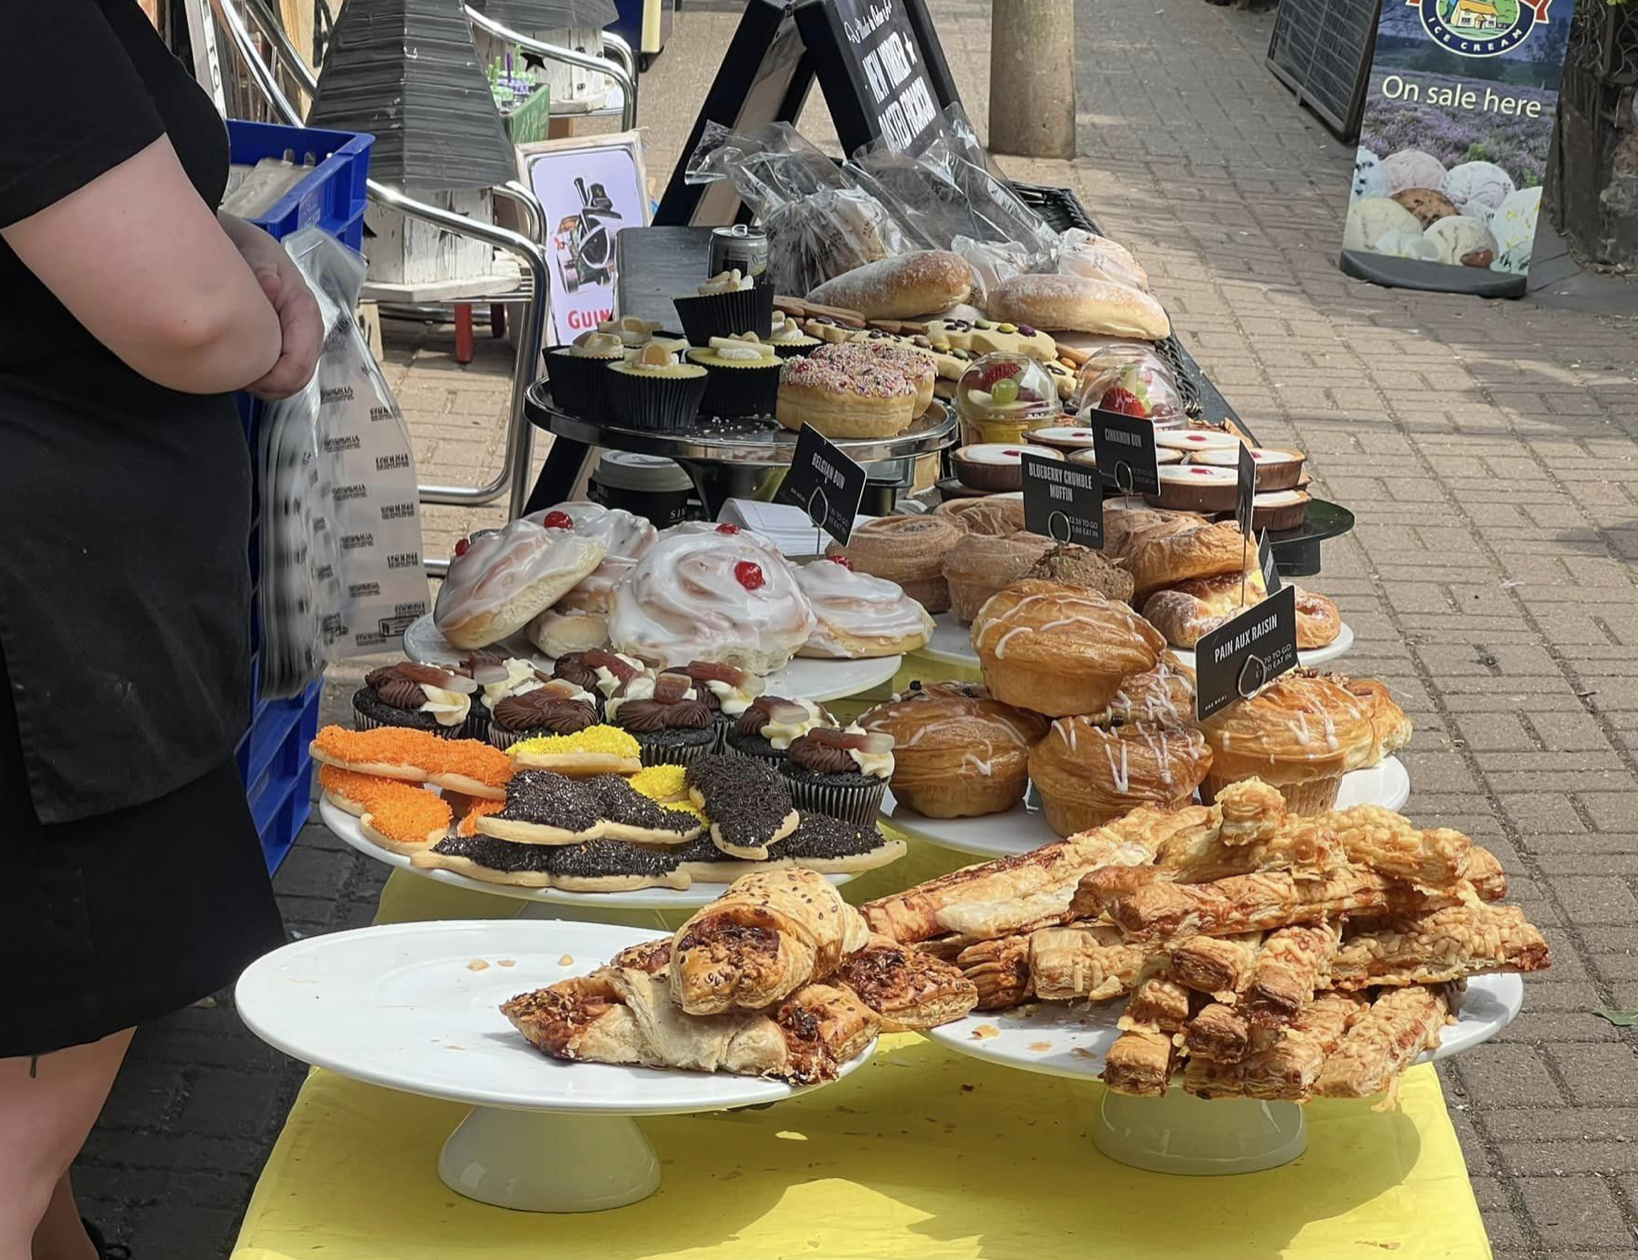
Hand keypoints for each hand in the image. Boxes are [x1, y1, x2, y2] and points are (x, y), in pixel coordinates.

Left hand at [219, 215, 323, 399]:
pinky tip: (241, 368)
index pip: (301, 358)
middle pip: (299, 375)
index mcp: (302, 306)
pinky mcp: (280, 342)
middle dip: (271, 385)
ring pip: (291, 380)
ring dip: (266, 385)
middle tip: (238, 379)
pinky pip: (279, 373)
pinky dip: (262, 379)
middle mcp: (303, 326)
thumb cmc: (240, 246)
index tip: (247, 377)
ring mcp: (293, 336)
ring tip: (238, 374)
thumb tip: (271, 288)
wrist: (226, 240)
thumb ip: (261, 269)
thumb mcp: (251, 250)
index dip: (277, 377)